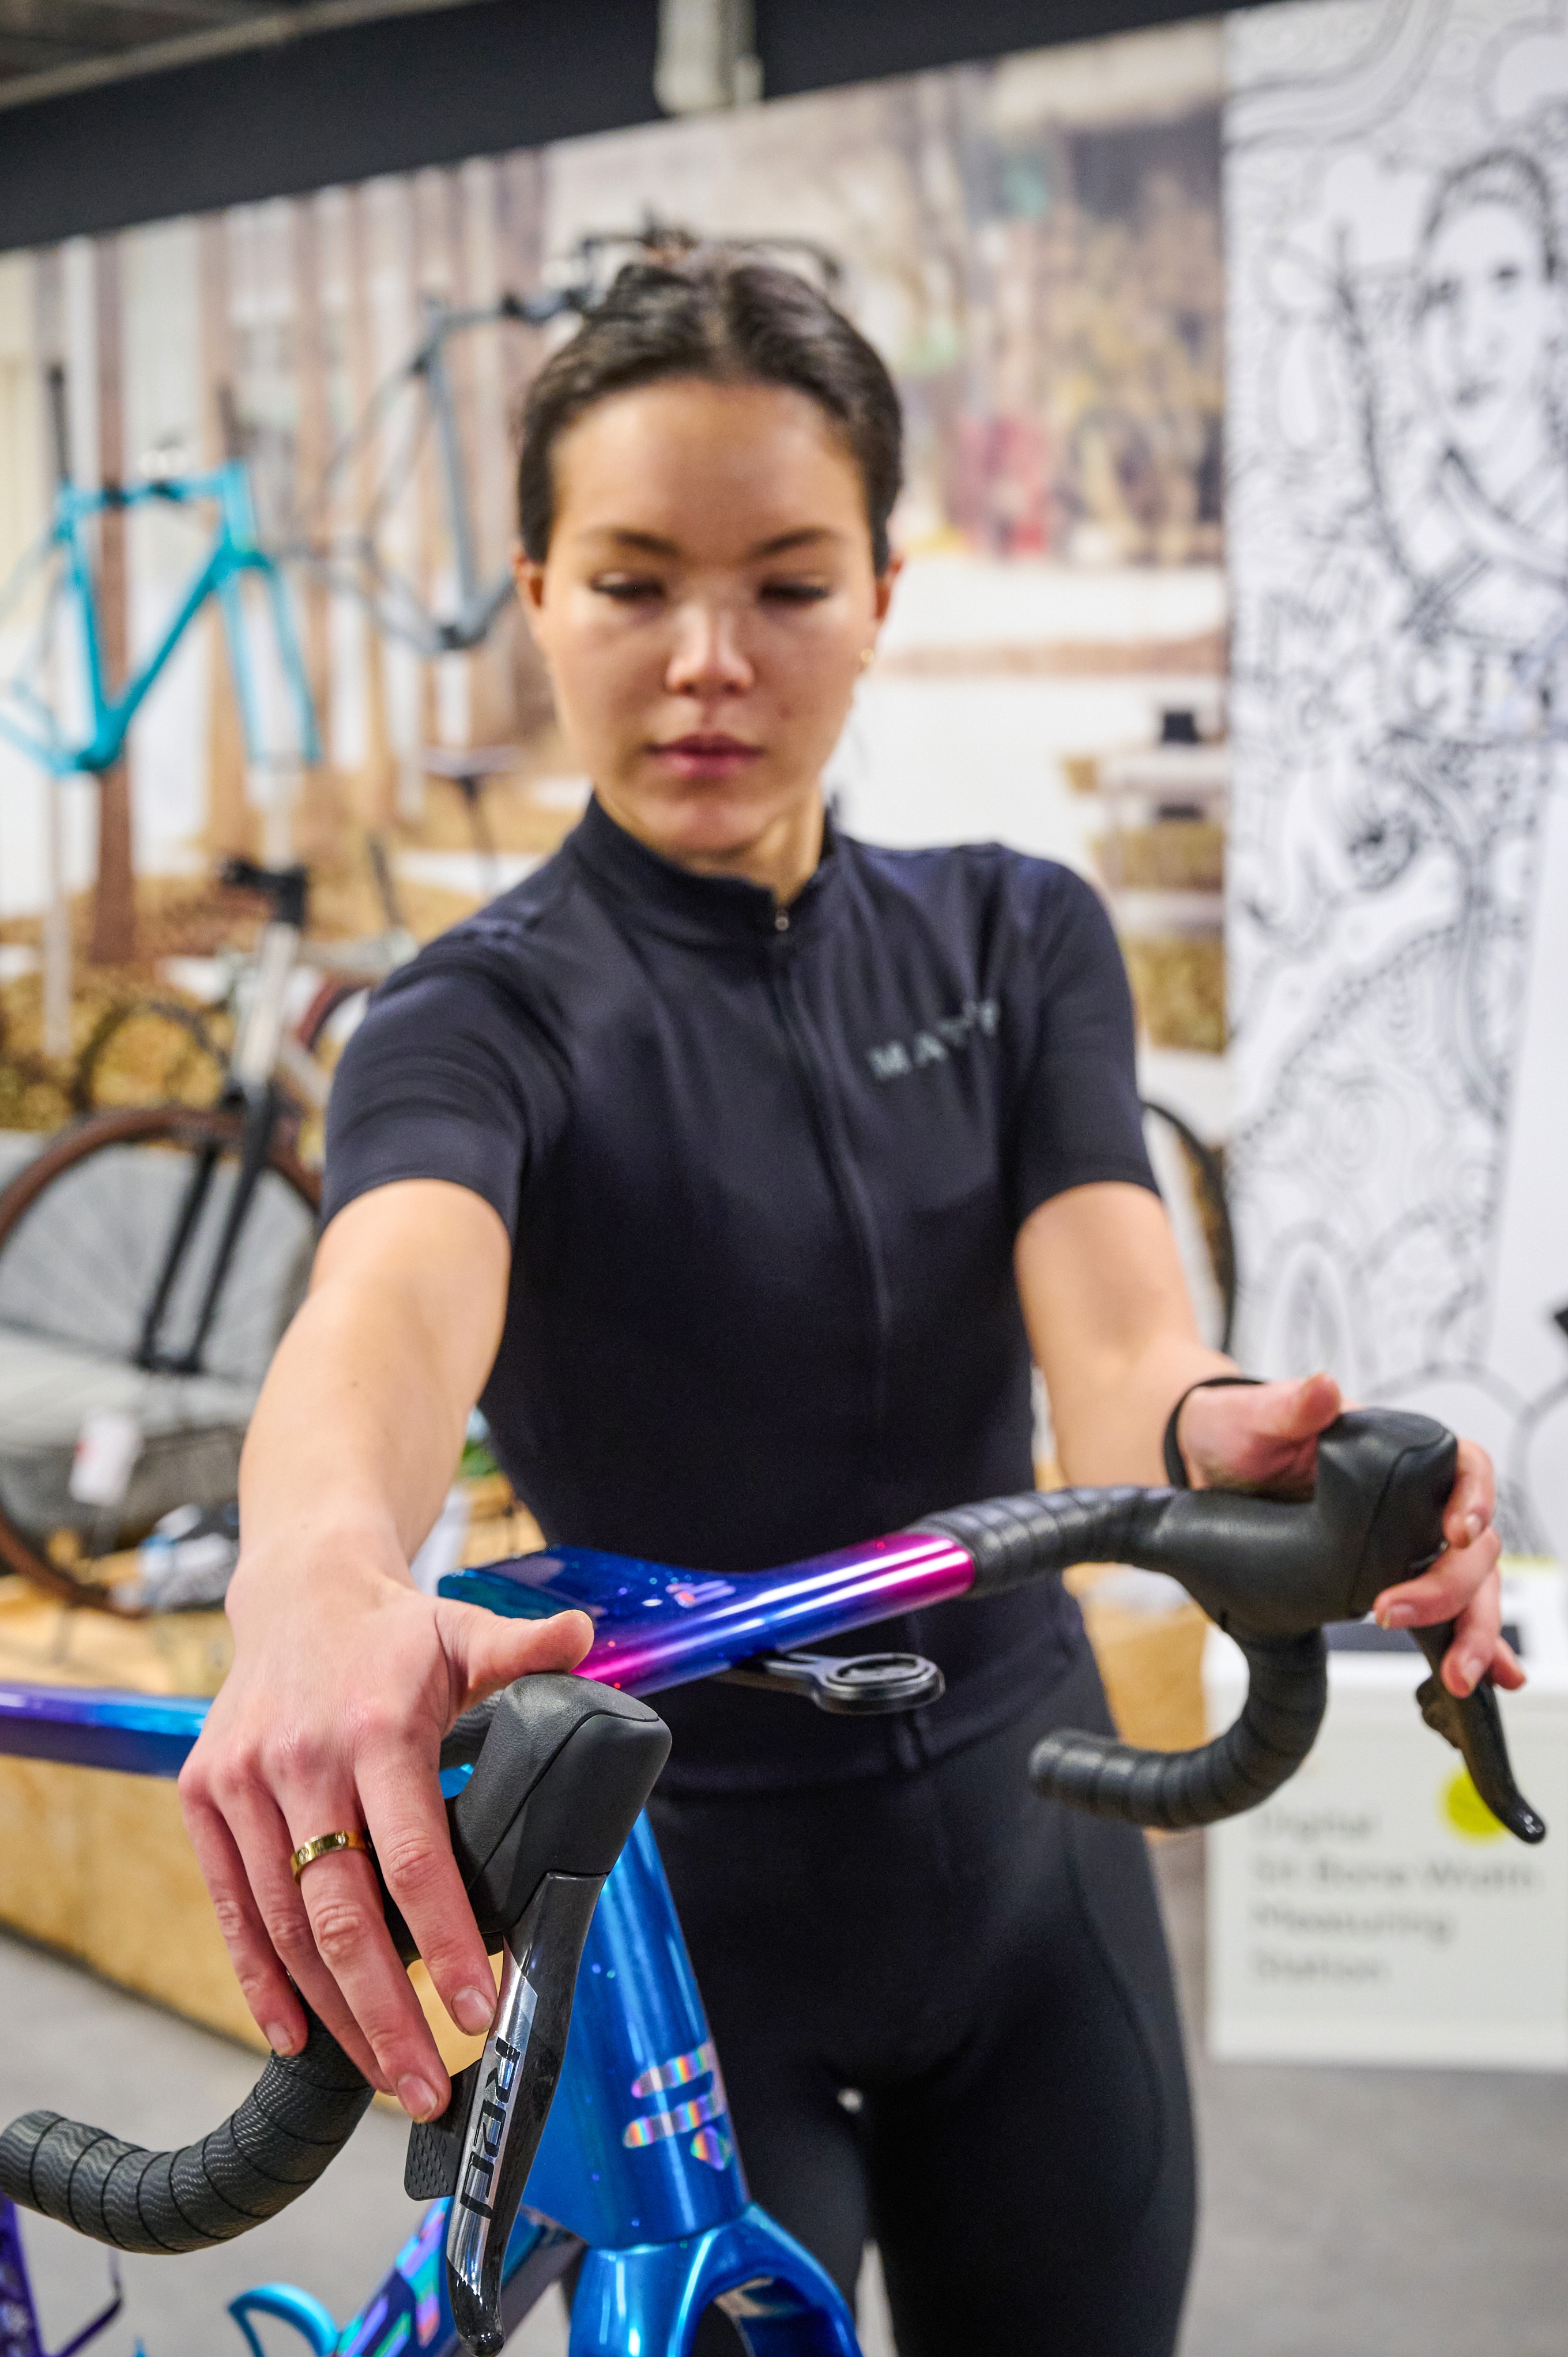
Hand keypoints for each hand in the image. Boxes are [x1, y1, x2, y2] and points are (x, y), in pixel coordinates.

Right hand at [179, 1532, 592, 2118]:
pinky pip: (231, 1908)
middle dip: (388, 2013)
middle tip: (430, 2084)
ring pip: (287, 1927)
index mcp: (376, 1727)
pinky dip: (260, 1980)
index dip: (445, 1941)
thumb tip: (586, 1641)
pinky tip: (295, 2034)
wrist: (296, 1589)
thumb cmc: (392, 1628)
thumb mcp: (463, 1627)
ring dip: (334, 2014)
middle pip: (343, 1915)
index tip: (480, 2007)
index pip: (413, 1857)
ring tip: (386, 2074)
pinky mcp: (203, 1799)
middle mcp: (302, 1761)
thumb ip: (523, 1649)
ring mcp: (243, 1784)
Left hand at [1176, 1371, 1521, 1701]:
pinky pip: (1434, 1609)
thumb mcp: (1253, 1416)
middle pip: (1472, 1543)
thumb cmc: (1239, 1429)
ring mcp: (1403, 1541)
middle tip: (1395, 1615)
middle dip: (1455, 1588)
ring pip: (1465, 1584)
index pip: (1465, 1467)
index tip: (1456, 1532)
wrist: (1207, 1466)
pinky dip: (1459, 1642)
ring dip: (1469, 1630)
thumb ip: (1288, 1405)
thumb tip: (1323, 1389)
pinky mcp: (1383, 1576)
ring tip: (1458, 1674)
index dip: (1475, 1499)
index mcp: (1396, 1452)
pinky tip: (1473, 1678)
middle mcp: (1412, 1498)